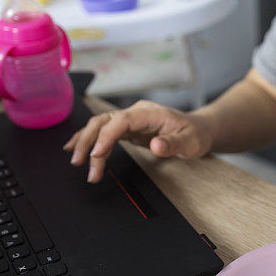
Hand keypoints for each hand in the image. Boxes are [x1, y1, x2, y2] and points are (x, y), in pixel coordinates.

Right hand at [63, 100, 213, 182]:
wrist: (198, 129)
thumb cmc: (195, 134)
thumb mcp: (191, 142)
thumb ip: (174, 144)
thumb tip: (156, 145)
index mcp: (150, 113)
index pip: (122, 120)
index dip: (107, 135)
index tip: (97, 153)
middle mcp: (136, 113)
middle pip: (104, 121)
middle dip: (89, 140)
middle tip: (80, 162)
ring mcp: (130, 120)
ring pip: (100, 126)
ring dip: (86, 142)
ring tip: (76, 162)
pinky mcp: (127, 129)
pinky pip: (104, 132)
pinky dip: (90, 141)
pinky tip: (77, 149)